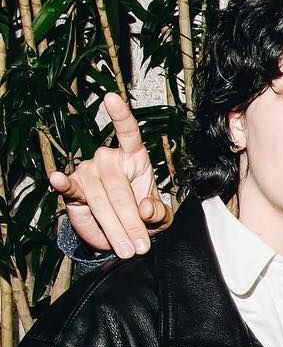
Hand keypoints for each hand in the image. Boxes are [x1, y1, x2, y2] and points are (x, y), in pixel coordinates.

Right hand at [47, 92, 168, 257]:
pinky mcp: (74, 188)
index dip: (120, 115)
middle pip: (119, 187)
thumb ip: (159, 212)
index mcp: (134, 157)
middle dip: (130, 220)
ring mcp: (88, 171)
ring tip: (127, 249)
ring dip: (114, 227)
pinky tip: (57, 179)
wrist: (122, 234)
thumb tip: (146, 208)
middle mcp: (108, 159)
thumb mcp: (160, 217)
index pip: (128, 132)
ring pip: (101, 199)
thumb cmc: (143, 217)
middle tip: (140, 246)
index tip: (111, 98)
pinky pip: (69, 186)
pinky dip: (63, 184)